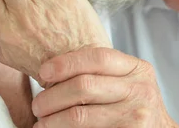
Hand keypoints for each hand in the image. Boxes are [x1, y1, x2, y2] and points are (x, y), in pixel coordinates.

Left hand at [31, 48, 178, 127]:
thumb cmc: (135, 104)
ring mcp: (135, 117)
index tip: (43, 72)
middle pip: (84, 86)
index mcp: (138, 69)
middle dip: (52, 96)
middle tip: (38, 105)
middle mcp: (140, 91)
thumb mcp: (127, 80)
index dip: (66, 63)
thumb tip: (53, 69)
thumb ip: (102, 71)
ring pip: (80, 115)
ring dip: (52, 120)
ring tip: (41, 122)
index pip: (97, 57)